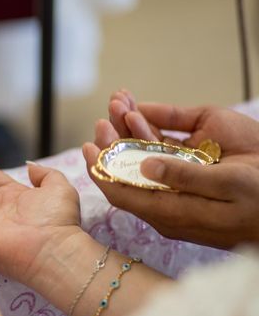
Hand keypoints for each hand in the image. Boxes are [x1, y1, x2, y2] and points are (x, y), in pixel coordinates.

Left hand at [84, 90, 258, 247]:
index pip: (123, 194)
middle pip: (128, 173)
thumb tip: (145, 167)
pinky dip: (149, 129)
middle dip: (112, 144)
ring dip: (129, 131)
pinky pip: (162, 151)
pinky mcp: (191, 171)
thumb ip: (185, 178)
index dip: (101, 171)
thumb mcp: (228, 186)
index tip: (87, 148)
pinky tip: (139, 110)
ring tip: (118, 104)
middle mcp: (167, 200)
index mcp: (170, 211)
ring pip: (143, 159)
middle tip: (102, 120)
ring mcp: (178, 185)